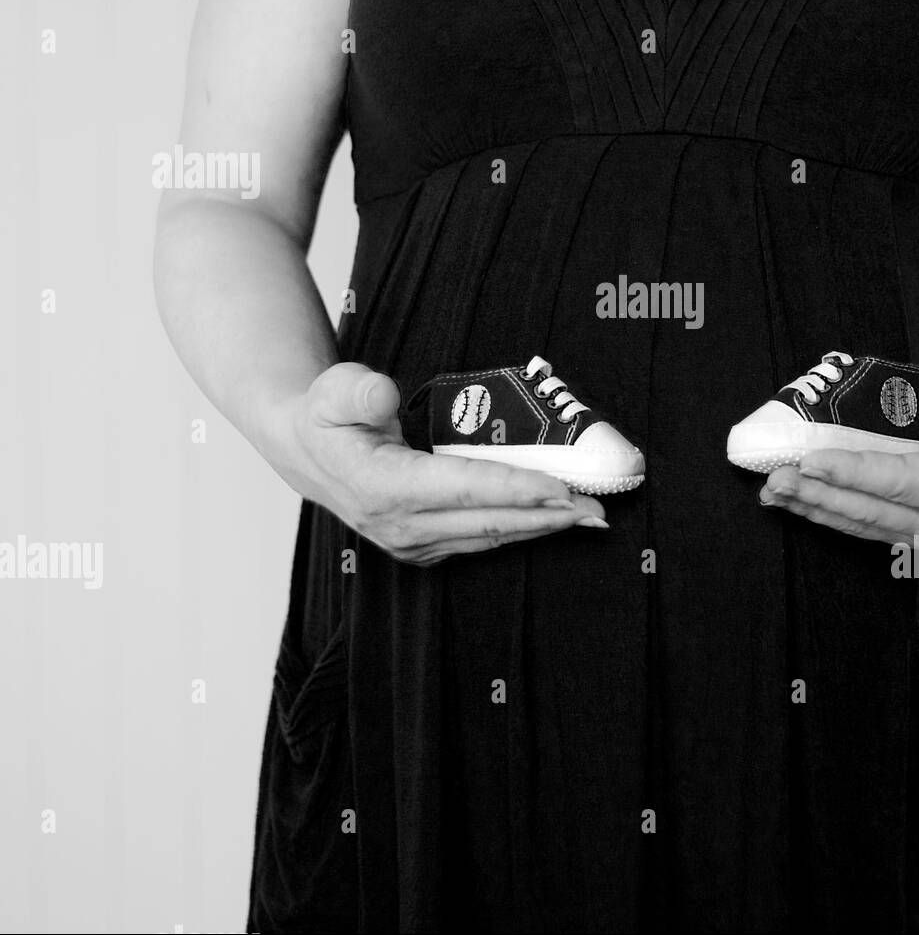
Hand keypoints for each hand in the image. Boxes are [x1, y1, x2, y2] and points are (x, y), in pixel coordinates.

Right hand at [263, 362, 606, 565]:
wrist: (305, 450)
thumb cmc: (327, 414)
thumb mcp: (334, 388)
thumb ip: (358, 389)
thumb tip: (383, 395)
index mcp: (382, 486)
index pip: (464, 489)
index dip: (516, 488)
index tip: (561, 487)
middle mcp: (400, 525)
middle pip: (489, 521)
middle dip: (547, 516)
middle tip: (597, 510)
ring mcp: (411, 542)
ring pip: (490, 537)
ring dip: (542, 528)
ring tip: (589, 519)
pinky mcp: (422, 546)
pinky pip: (481, 541)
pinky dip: (520, 530)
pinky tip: (552, 523)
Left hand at [757, 361, 918, 543]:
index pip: (902, 484)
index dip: (854, 474)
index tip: (812, 461)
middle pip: (871, 512)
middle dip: (819, 496)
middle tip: (776, 479)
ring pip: (858, 523)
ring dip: (812, 508)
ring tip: (772, 491)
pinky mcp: (904, 527)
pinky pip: (858, 521)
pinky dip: (822, 510)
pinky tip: (791, 499)